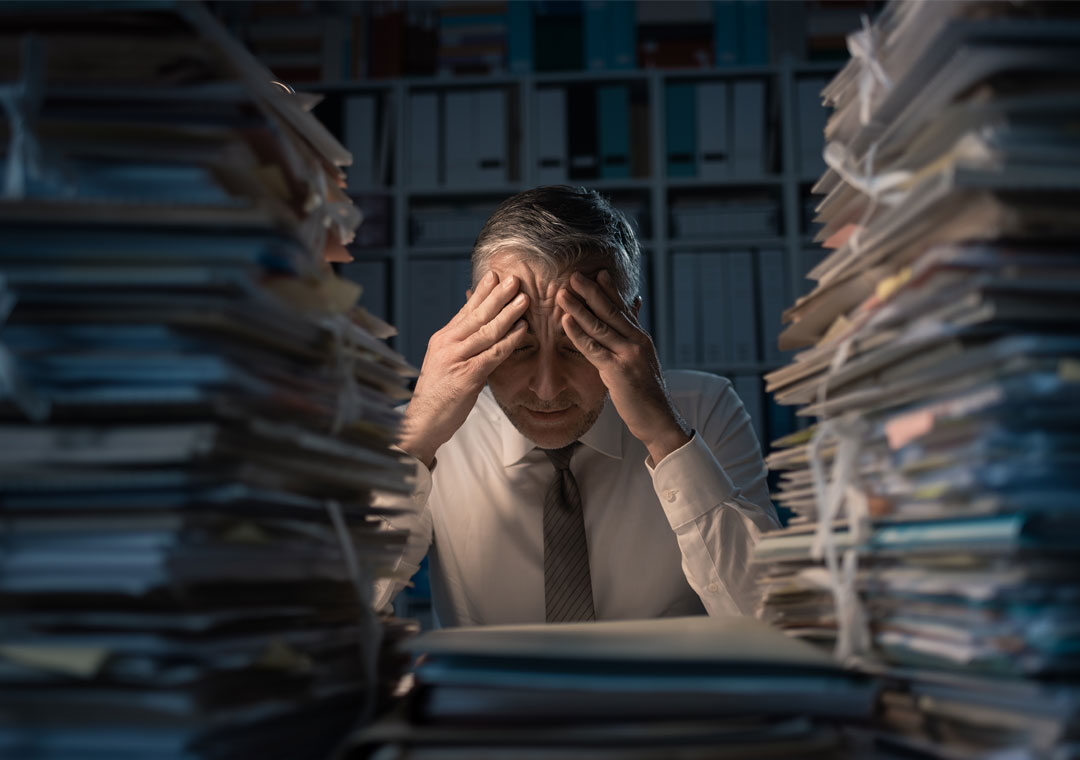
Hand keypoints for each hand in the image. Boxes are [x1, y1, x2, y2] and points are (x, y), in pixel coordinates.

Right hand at [400, 271, 529, 467]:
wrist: (422, 422)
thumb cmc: (437, 394)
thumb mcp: (444, 362)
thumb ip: (460, 343)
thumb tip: (476, 327)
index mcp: (442, 339)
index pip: (465, 310)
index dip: (481, 292)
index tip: (494, 275)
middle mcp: (447, 344)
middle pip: (476, 315)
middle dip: (497, 295)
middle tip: (514, 279)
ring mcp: (456, 359)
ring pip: (486, 331)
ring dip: (508, 313)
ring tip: (523, 299)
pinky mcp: (467, 376)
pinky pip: (492, 354)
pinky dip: (509, 341)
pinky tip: (522, 330)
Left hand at [557, 270, 690, 464]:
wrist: (658, 418)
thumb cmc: (646, 391)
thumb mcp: (641, 360)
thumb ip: (632, 338)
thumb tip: (631, 316)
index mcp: (641, 337)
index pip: (623, 308)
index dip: (610, 289)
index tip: (597, 272)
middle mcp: (636, 341)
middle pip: (610, 310)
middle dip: (591, 291)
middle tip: (574, 275)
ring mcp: (627, 354)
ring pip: (599, 326)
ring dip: (579, 308)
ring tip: (563, 293)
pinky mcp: (617, 370)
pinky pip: (593, 348)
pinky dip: (578, 333)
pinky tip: (566, 321)